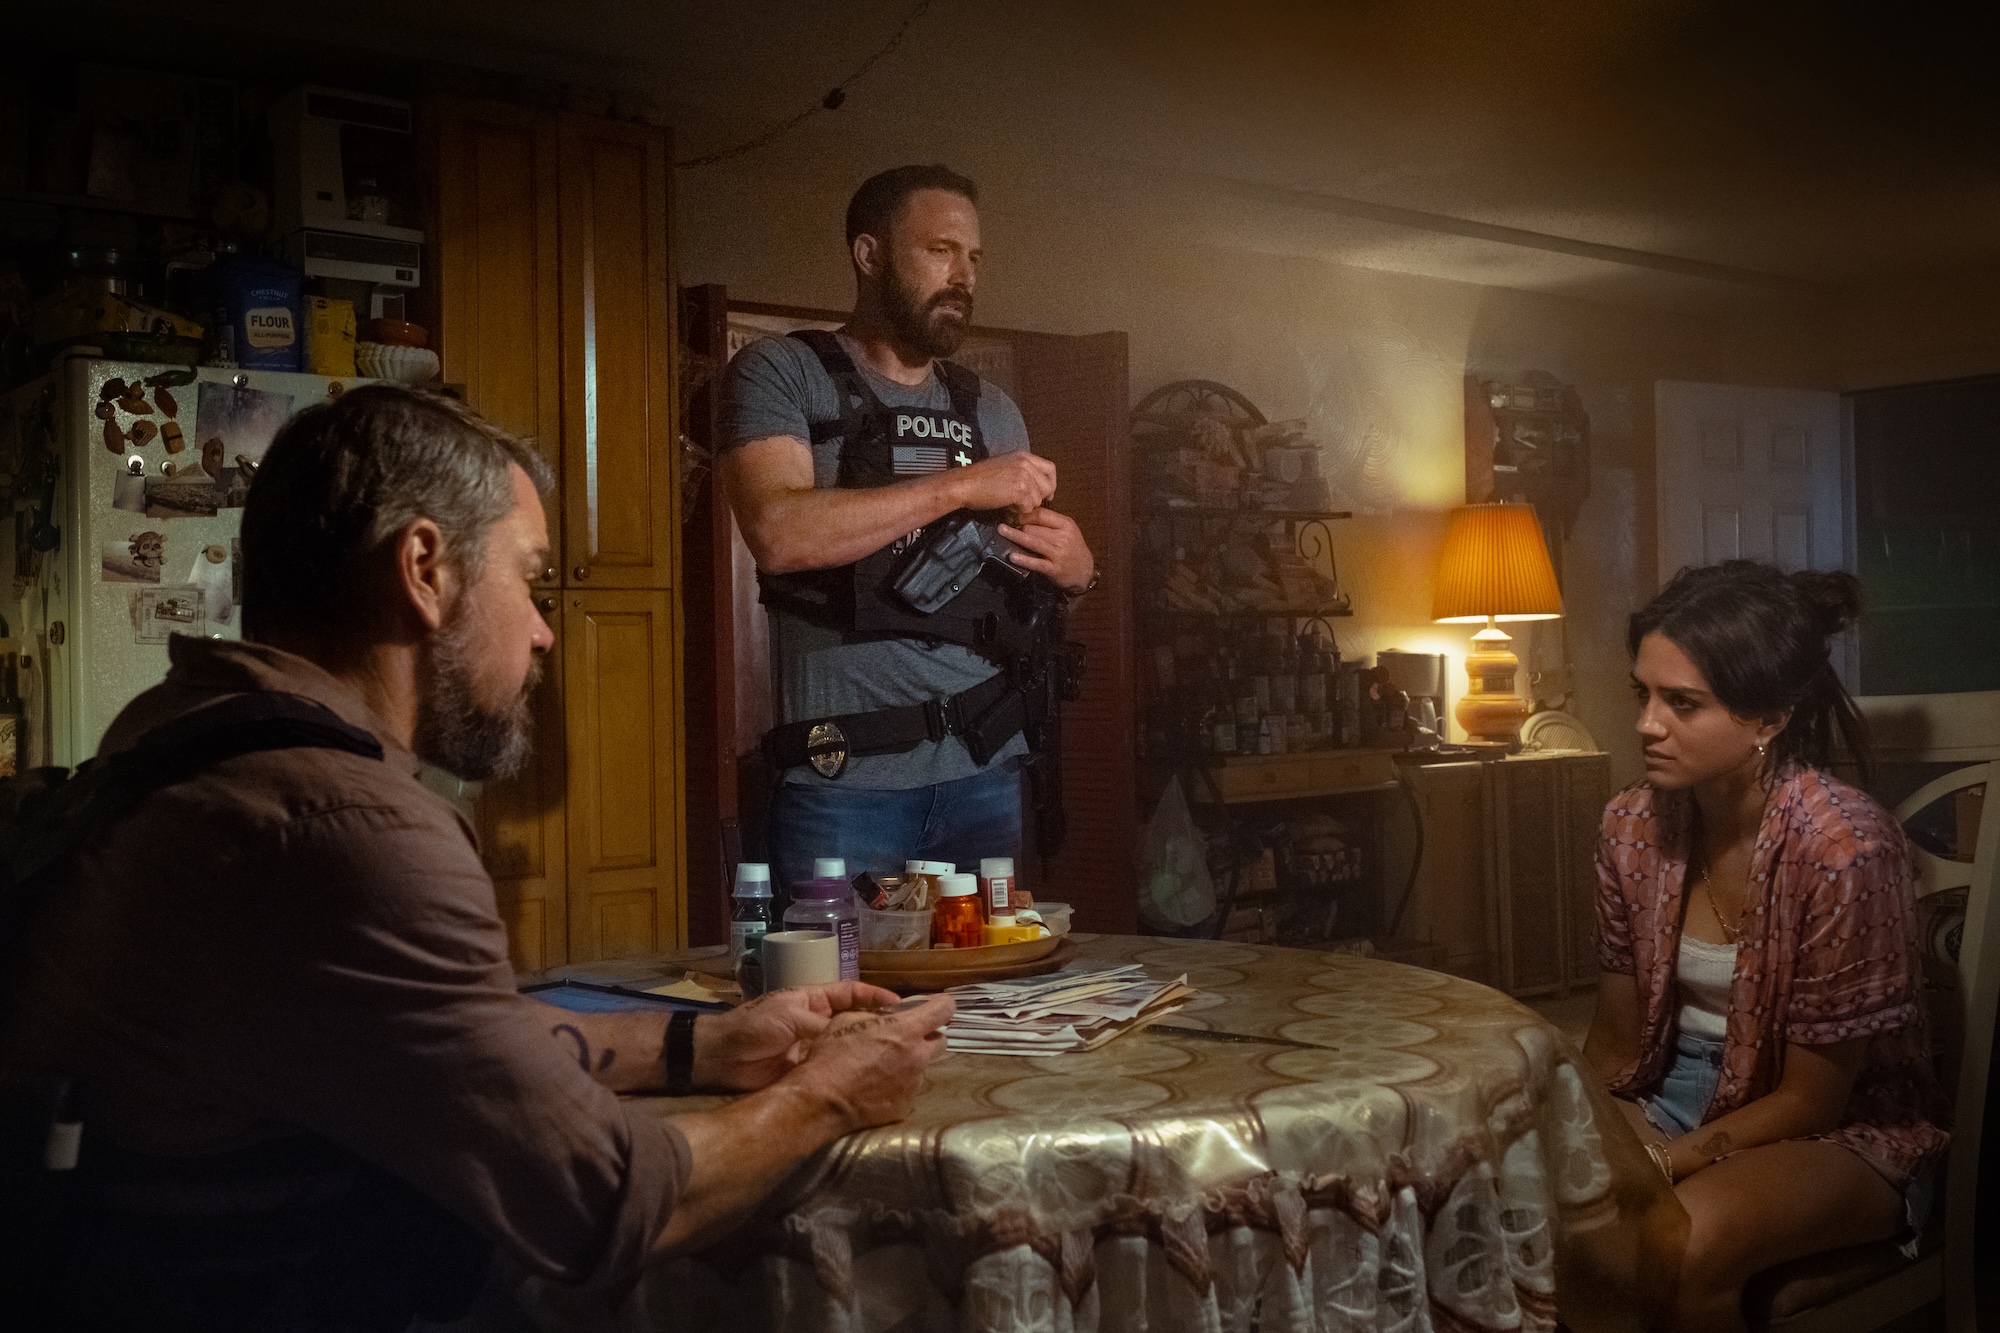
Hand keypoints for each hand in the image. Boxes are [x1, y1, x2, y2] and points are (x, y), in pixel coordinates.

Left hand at [692, 981, 902, 1092]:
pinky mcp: (809, 1071)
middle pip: (855, 1020)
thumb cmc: (753, 1027)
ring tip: (896, 1055)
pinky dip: (850, 1071)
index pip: (852, 993)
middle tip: (906, 1032)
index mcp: (814, 1000)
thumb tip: (852, 1032)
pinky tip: (869, 1076)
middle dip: (878, 1024)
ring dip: (866, 1049)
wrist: (722, 1059)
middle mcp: (819, 1022)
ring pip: (847, 1046)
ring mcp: (815, 1047)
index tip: (901, 1004)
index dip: (875, 996)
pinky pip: (834, 1069)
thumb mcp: (789, 1016)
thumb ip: (820, 1023)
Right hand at [784, 993, 954, 1132]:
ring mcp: (913, 1083)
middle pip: (941, 1041)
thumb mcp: (847, 1019)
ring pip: (923, 1067)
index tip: (936, 1006)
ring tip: (886, 1067)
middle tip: (908, 1038)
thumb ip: (875, 1014)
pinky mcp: (905, 1105)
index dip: (942, 1005)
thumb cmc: (832, 1055)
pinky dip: (899, 1085)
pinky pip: (909, 1090)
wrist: (822, 1099)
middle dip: (928, 1037)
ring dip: (911, 1063)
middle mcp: (917, 1056)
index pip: (944, 1009)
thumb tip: (887, 1015)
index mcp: (906, 1030)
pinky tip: (879, 1086)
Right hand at [951, 451, 1056, 513]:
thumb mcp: (1005, 465)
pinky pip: (1028, 507)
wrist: (964, 484)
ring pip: (1038, 499)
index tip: (1046, 494)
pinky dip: (1018, 511)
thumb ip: (1023, 471)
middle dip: (1039, 498)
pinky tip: (1006, 506)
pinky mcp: (1019, 490)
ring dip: (1025, 506)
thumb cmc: (980, 479)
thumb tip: (1037, 486)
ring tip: (1010, 502)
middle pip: (1048, 486)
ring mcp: (1024, 476)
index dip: (1051, 483)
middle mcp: (1026, 463)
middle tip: (1024, 502)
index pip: (1050, 468)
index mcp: (1024, 456)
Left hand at [1000, 507, 1095, 593]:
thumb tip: (1025, 514)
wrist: (1085, 572)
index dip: (1023, 513)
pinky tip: (1012, 556)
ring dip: (1015, 536)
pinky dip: (1023, 559)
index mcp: (1066, 524)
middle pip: (1034, 528)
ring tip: (1001, 531)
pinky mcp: (1054, 569)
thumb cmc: (1072, 549)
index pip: (1041, 514)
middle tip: (1002, 524)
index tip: (1011, 514)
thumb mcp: (1067, 531)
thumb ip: (1050, 523)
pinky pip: (1036, 563)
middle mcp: (1063, 537)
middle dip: (1017, 525)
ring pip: (1033, 542)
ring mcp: (1059, 554)